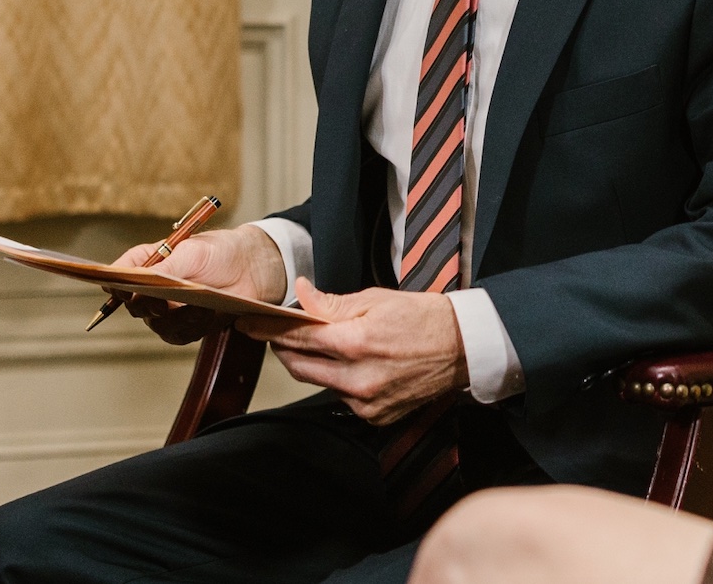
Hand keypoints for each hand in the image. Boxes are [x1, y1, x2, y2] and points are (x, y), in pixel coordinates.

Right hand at [117, 226, 286, 345]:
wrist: (252, 267)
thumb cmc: (220, 251)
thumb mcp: (192, 251)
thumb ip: (164, 267)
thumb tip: (136, 288)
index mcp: (148, 263)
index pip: (117, 274)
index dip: (112, 282)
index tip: (116, 287)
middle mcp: (153, 289)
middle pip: (134, 306)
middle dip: (149, 305)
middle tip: (165, 302)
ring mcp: (168, 310)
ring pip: (156, 325)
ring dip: (176, 318)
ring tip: (197, 305)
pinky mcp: (187, 325)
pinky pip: (180, 335)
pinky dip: (192, 325)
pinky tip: (207, 312)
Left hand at [242, 280, 469, 424]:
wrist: (462, 347)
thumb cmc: (422, 317)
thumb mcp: (376, 299)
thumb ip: (331, 304)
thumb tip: (300, 296)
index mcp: (356, 343)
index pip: (298, 338)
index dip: (269, 330)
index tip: (249, 324)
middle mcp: (358, 379)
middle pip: (299, 367)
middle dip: (284, 349)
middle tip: (278, 334)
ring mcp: (367, 402)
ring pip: (320, 383)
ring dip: (312, 365)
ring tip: (321, 346)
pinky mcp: (375, 416)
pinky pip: (342, 399)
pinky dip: (338, 382)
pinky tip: (351, 366)